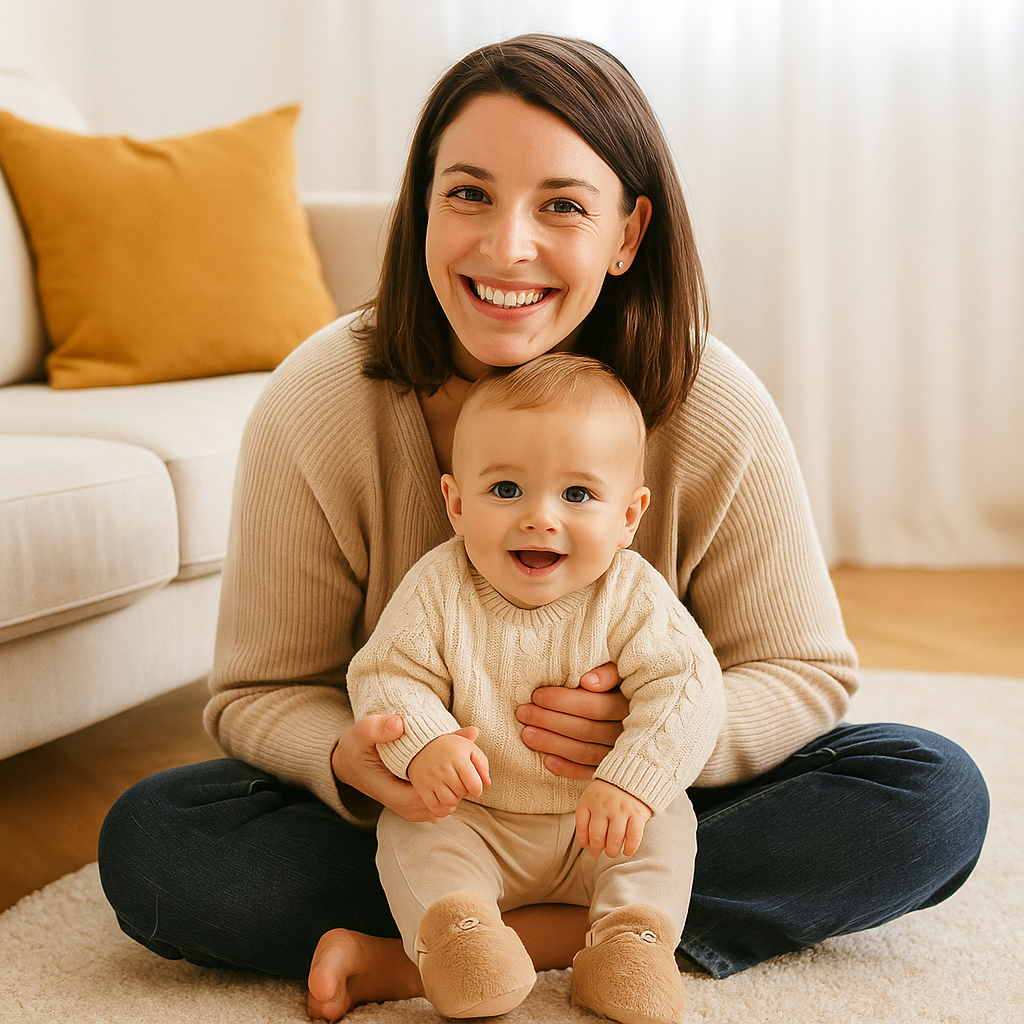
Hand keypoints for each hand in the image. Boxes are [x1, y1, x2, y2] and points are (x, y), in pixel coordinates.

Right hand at [331, 717, 481, 822]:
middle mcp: (404, 807)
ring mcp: (410, 808)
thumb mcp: (363, 732)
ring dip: (458, 787)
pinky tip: (455, 770)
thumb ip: (378, 728)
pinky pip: (440, 802)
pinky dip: (451, 789)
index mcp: (395, 795)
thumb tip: (399, 725)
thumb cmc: (356, 747)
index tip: (460, 760)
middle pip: (445, 804)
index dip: (453, 783)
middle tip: (470, 758)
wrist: (347, 762)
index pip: (434, 800)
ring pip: (445, 805)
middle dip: (460, 784)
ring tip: (466, 763)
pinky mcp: (414, 802)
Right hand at [408, 731, 490, 817]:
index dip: (477, 790)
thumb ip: (482, 763)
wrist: (422, 745)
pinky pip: (434, 806)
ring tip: (453, 792)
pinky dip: (442, 808)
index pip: (474, 784)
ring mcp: (431, 778)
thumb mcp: (469, 748)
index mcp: (458, 758)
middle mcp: (444, 768)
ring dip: (454, 800)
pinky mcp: (422, 787)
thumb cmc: (450, 748)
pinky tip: (445, 799)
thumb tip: (487, 783)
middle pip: (462, 793)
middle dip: (465, 792)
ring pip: (449, 801)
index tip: (475, 787)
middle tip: (462, 785)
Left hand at [515, 662, 627, 779]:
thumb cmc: (622, 686)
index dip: (563, 701)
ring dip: (552, 744)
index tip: (537, 695)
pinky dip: (567, 768)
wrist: (643, 717)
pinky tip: (547, 761)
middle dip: (550, 720)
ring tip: (527, 734)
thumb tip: (586, 681)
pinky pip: (589, 773)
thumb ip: (608, 672)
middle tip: (523, 712)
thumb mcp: (621, 673)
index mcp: (631, 706)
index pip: (595, 706)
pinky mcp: (613, 770)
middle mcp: (629, 733)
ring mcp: (621, 754)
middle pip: (585, 730)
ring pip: (584, 752)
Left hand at [575, 779, 651, 858]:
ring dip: (612, 851)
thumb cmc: (610, 789)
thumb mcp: (593, 794)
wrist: (635, 771)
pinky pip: (633, 837)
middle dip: (596, 849)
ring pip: (614, 840)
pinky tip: (627, 851)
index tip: (587, 846)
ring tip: (612, 853)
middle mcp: (604, 805)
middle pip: (597, 837)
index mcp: (590, 800)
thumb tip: (585, 842)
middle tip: (597, 853)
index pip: (582, 826)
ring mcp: (621, 810)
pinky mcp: (637, 814)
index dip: (583, 840)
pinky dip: (630, 848)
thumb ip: (587, 813)